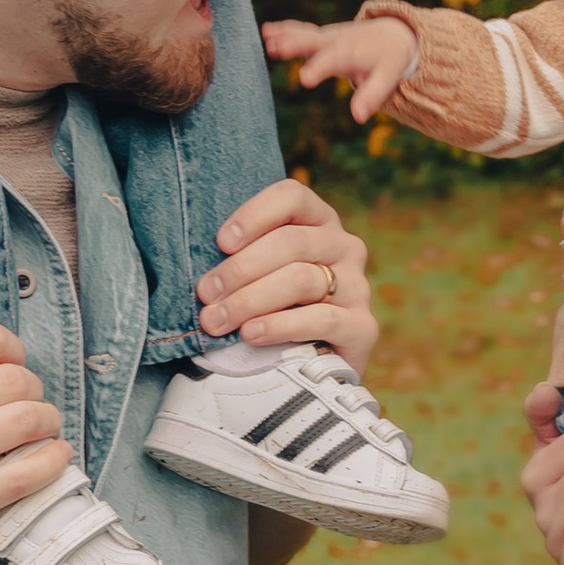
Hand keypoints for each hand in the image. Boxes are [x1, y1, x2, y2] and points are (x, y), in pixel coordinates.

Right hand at [0, 321, 70, 564]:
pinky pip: (26, 475)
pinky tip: (51, 461)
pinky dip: (50, 464)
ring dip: (46, 425)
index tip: (13, 368)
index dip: (13, 352)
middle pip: (18, 380)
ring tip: (41, 435)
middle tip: (28, 408)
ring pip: (29, 420)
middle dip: (33, 392)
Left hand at [197, 174, 377, 376]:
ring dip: (250, 300)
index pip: (292, 197)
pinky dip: (280, 325)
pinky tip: (251, 333)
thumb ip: (240, 259)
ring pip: (301, 280)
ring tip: (217, 320)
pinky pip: (321, 319)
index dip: (255, 214)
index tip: (221, 242)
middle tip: (206, 294)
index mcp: (318, 222)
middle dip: (240, 269)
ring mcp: (357, 286)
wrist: (309, 367)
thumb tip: (200, 265)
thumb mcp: (258, 275)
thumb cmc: (272, 310)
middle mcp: (344, 246)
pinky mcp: (362, 327)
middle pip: (291, 242)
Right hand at [263, 12, 418, 124]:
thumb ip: (371, 96)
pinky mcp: (320, 37)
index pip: (334, 60)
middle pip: (314, 42)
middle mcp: (337, 41)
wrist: (391, 36)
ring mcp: (327, 37)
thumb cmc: (388, 61)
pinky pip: (301, 31)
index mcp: (353, 53)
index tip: (304, 79)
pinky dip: (286, 29)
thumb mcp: (386, 79)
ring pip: (305, 35)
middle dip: (295, 44)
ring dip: (286, 36)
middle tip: (276, 49)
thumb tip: (358, 117)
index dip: (319, 68)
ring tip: (267, 39)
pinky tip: (266, 31)